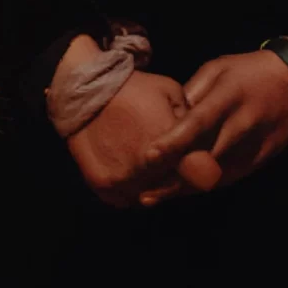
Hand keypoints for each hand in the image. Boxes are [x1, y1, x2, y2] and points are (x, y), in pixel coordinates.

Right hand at [67, 70, 190, 207]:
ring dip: (149, 186)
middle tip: (164, 161)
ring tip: (144, 166)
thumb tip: (199, 139)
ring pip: (146, 196)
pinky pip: (122, 199)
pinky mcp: (102, 184)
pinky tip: (126, 172)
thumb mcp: (172, 92)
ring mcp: (123, 179)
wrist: (88, 89)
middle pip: (170, 187)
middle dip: (171, 176)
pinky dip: (127, 191)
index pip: (195, 174)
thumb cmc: (134, 88)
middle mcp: (147, 168)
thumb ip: (190, 120)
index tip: (189, 160)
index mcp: (169, 147)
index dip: (194, 167)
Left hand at [136, 50, 287, 196]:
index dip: (173, 142)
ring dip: (185, 187)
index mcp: (228, 96)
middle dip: (174, 176)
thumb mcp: (216, 70)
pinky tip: (182, 190)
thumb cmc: (246, 72)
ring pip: (216, 173)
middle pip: (206, 156)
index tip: (149, 157)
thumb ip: (190, 94)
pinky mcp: (263, 158)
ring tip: (155, 197)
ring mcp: (255, 143)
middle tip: (144, 193)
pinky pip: (229, 177)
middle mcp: (242, 122)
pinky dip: (205, 185)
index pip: (197, 122)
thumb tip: (165, 120)